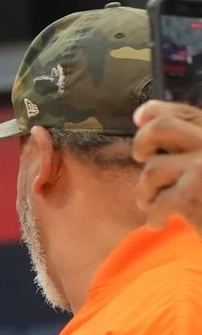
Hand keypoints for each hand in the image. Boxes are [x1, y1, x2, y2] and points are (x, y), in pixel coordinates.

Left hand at [133, 99, 201, 232]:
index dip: (156, 111)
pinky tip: (159, 222)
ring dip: (146, 190)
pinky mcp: (194, 192)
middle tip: (141, 158)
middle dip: (142, 142)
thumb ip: (185, 138)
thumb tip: (141, 114)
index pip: (185, 113)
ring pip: (152, 169)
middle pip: (161, 128)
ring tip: (152, 202)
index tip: (140, 117)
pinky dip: (154, 215)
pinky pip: (158, 201)